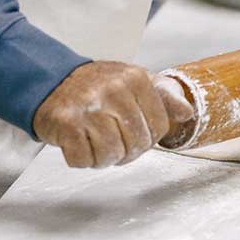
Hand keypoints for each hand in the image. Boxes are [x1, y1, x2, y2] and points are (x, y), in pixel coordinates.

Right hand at [34, 61, 194, 167]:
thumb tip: (187, 114)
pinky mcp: (65, 123)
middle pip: (137, 144)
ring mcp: (88, 107)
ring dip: (104, 158)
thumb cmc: (98, 87)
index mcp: (135, 79)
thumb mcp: (135, 82)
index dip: (150, 138)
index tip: (137, 134)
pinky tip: (80, 144)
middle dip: (128, 152)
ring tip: (97, 143)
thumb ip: (164, 97)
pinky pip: (84, 159)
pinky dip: (82, 160)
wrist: (52, 82)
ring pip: (111, 155)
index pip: (160, 126)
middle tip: (115, 143)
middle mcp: (113, 91)